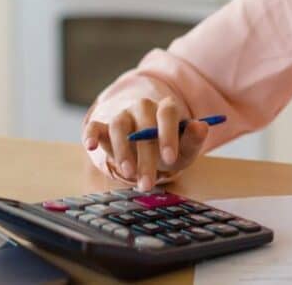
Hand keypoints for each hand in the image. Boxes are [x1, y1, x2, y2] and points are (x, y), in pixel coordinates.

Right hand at [82, 96, 209, 191]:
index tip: (169, 158)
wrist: (147, 148)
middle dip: (146, 157)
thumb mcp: (184, 148)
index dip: (168, 134)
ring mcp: (122, 116)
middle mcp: (142, 108)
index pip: (167, 112)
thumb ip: (193, 139)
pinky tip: (90, 146)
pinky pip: (94, 126)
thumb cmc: (168, 147)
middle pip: (143, 125)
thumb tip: (201, 126)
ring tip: (128, 174)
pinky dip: (90, 134)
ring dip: (122, 151)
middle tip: (148, 183)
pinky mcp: (103, 127)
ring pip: (119, 126)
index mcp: (165, 109)